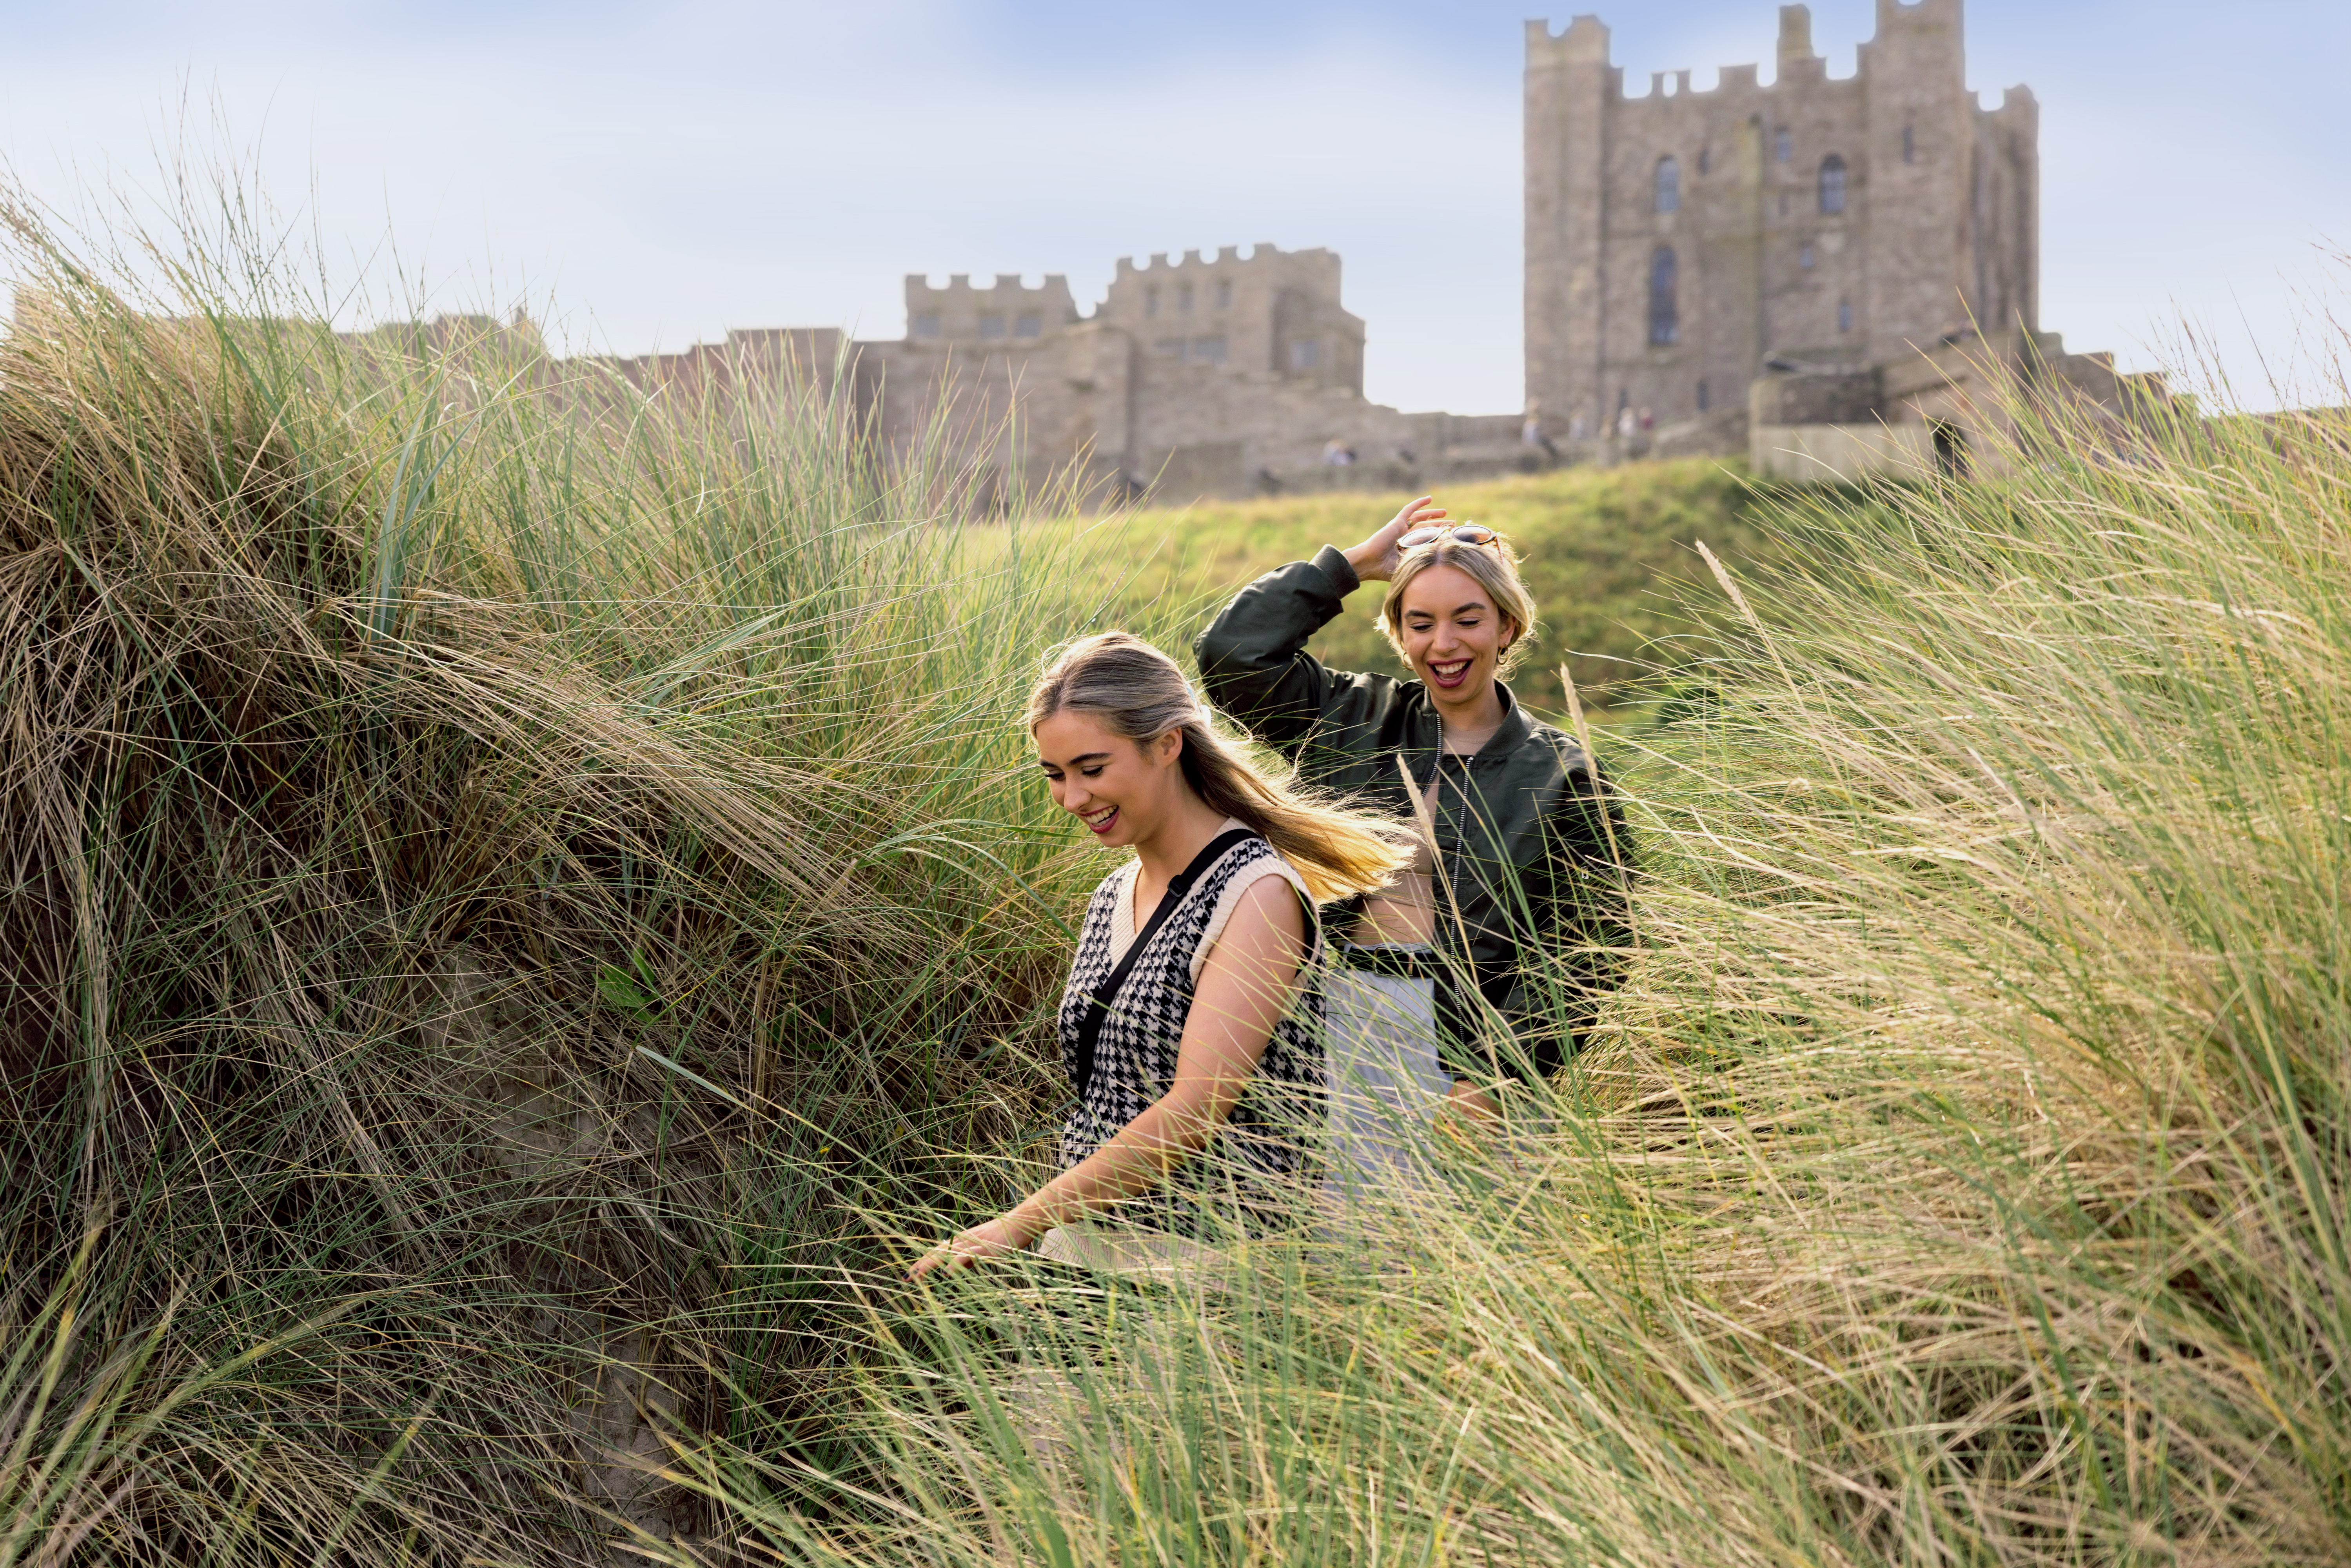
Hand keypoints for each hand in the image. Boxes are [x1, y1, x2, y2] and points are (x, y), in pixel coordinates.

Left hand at [907, 1214, 1035, 1278]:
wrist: (1019, 1223)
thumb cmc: (1003, 1237)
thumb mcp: (982, 1249)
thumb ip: (968, 1258)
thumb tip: (954, 1270)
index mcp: (962, 1239)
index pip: (937, 1250)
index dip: (923, 1260)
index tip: (911, 1272)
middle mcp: (963, 1239)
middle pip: (937, 1252)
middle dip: (921, 1264)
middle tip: (906, 1277)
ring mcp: (973, 1243)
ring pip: (946, 1253)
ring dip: (930, 1264)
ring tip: (917, 1275)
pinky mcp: (984, 1248)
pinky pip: (967, 1256)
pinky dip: (955, 1263)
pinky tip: (947, 1273)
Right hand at [1341, 495, 1446, 583]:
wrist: (1370, 563)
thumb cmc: (1384, 569)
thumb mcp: (1407, 566)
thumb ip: (1419, 561)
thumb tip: (1439, 560)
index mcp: (1407, 549)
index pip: (1427, 540)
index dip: (1438, 537)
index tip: (1451, 537)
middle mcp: (1404, 537)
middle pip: (1426, 528)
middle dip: (1439, 526)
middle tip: (1452, 524)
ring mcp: (1400, 529)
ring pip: (1420, 519)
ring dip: (1432, 514)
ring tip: (1445, 513)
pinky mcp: (1396, 522)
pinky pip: (1409, 510)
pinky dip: (1418, 503)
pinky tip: (1429, 498)